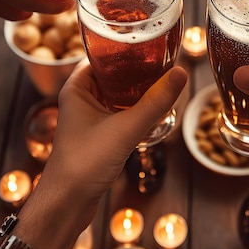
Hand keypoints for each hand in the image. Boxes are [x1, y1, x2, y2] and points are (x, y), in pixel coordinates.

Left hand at [37, 62, 187, 225]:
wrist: (67, 204)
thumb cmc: (85, 163)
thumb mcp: (125, 128)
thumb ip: (155, 101)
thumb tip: (181, 74)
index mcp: (77, 88)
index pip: (103, 56)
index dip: (126, 49)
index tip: (151, 44)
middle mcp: (81, 99)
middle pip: (113, 74)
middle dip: (138, 71)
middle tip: (165, 63)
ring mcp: (89, 118)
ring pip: (118, 95)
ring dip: (138, 91)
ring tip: (164, 82)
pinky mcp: (98, 134)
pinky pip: (120, 112)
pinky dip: (135, 109)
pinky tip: (154, 110)